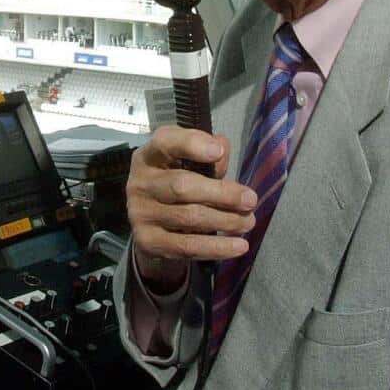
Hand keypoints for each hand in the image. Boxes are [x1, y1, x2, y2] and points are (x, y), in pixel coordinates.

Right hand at [128, 126, 256, 292]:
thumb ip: (207, 152)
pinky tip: (238, 246)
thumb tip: (221, 147)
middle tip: (250, 200)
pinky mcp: (147, 241)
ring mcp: (140, 213)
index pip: (165, 142)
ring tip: (248, 222)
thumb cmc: (176, 183)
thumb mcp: (189, 162)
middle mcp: (139, 183)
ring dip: (225, 221)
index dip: (191, 144)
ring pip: (188, 218)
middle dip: (222, 194)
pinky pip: (186, 246)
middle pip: (182, 186)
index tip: (218, 152)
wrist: (151, 223)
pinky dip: (216, 247)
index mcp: (149, 156)